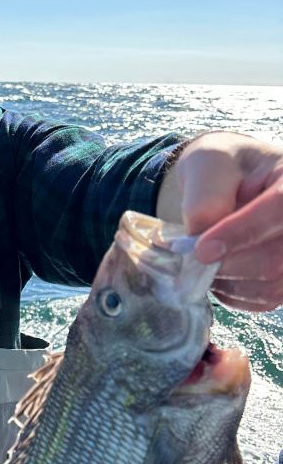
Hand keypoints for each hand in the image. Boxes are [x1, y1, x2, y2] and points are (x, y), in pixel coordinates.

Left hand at [166, 132, 282, 310]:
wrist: (230, 181)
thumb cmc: (220, 167)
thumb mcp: (206, 164)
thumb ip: (205, 196)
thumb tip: (202, 237)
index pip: (279, 208)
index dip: (242, 232)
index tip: (202, 249)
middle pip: (275, 259)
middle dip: (225, 263)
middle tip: (189, 257)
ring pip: (271, 285)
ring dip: (226, 280)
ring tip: (200, 261)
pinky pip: (265, 299)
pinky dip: (233, 292)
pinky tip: (218, 272)